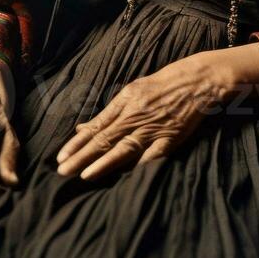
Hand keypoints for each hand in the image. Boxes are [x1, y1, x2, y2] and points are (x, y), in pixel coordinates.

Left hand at [55, 42, 258, 180]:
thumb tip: (83, 127)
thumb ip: (109, 112)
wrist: (198, 80)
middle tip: (62, 171)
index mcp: (125, 102)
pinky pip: (152, 156)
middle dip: (81, 156)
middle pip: (104, 140)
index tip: (61, 156)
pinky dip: (138, 167)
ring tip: (84, 175)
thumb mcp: (133, 91)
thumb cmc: (163, 84)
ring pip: (123, 149)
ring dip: (102, 164)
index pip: (96, 127)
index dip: (77, 143)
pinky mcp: (170, 138)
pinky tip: (125, 178)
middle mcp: (135, 116)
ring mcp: (153, 128)